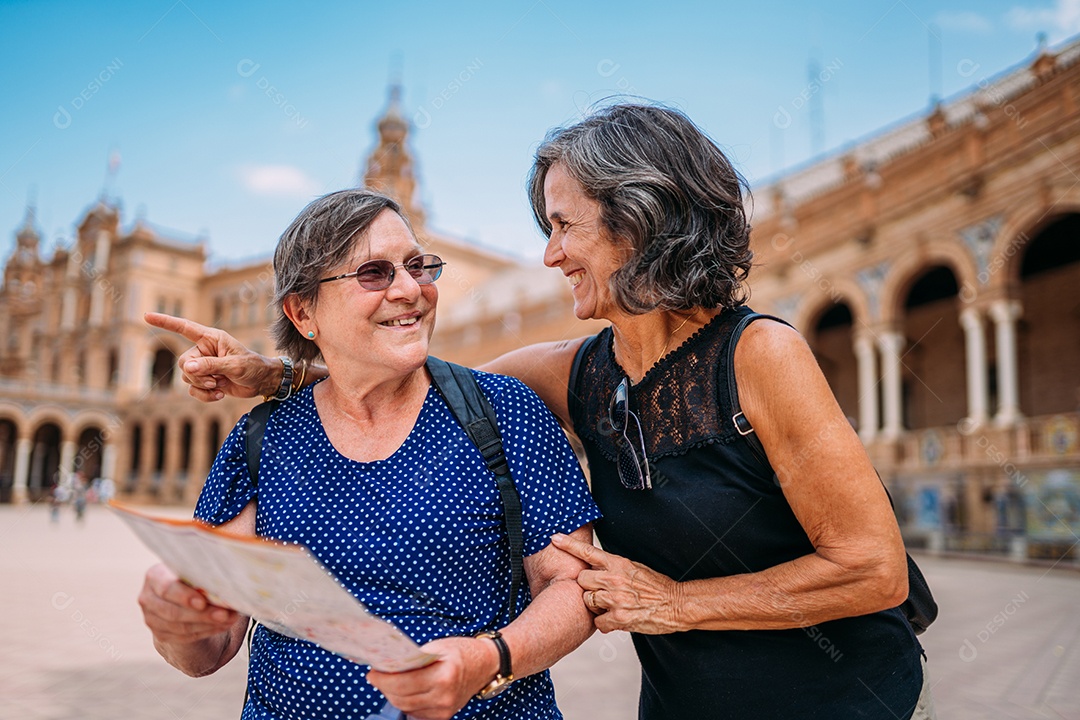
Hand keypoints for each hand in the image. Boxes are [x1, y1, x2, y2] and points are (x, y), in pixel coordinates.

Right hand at [138, 563, 239, 644]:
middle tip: (225, 614)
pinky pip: (184, 637)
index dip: (184, 596)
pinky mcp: (160, 633)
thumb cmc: (191, 573)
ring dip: (208, 625)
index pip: (166, 588)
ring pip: (180, 627)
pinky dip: (206, 631)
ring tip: (229, 619)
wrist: (179, 592)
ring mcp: (151, 618)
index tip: (203, 602)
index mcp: (155, 576)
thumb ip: (204, 573)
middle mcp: (147, 598)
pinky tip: (222, 625)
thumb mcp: (194, 567)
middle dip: (202, 615)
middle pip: (173, 612)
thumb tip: (228, 583)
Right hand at [144, 312, 278, 401]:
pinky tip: (220, 395)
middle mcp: (204, 350)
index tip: (147, 316)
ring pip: (186, 378)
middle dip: (197, 375)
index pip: (184, 328)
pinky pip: (193, 389)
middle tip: (216, 380)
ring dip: (202, 385)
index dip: (165, 322)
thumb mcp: (234, 365)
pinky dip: (204, 395)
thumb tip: (186, 367)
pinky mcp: (206, 380)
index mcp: (211, 339)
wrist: (262, 382)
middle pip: (183, 363)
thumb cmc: (253, 367)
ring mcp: (204, 366)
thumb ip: (210, 365)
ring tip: (220, 386)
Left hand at [366, 636, 497, 719]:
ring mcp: (444, 709)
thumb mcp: (438, 647)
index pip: (403, 683)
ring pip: (406, 707)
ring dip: (393, 695)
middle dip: (384, 687)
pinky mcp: (444, 716)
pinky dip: (406, 702)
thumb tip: (387, 663)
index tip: (372, 672)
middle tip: (376, 676)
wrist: (487, 664)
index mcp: (443, 676)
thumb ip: (414, 657)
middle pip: (401, 698)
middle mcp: (444, 696)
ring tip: (388, 682)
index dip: (383, 679)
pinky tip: (403, 691)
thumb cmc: (462, 652)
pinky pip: (416, 712)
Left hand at [550, 533, 681, 634]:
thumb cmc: (657, 587)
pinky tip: (617, 619)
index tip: (555, 538)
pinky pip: (598, 621)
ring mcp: (615, 598)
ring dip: (596, 605)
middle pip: (582, 579)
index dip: (569, 545)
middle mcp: (614, 579)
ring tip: (613, 605)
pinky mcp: (618, 617)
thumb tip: (596, 572)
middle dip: (588, 586)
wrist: (676, 604)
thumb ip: (614, 569)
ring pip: (587, 600)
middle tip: (603, 591)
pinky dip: (605, 623)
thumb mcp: (635, 568)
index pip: (588, 552)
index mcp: (618, 563)